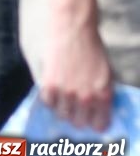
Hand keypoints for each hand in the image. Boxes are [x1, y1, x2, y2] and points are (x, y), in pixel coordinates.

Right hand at [40, 8, 114, 130]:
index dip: (94, 122)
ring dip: (63, 109)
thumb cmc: (93, 49)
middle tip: (74, 109)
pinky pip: (48, 102)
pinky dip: (50, 98)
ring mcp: (67, 92)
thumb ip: (102, 94)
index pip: (99, 125)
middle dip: (77, 117)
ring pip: (62, 115)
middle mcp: (86, 98)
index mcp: (104, 96)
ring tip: (63, 98)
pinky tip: (54, 90)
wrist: (74, 30)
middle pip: (78, 123)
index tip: (89, 118)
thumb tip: (96, 110)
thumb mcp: (107, 75)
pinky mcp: (50, 84)